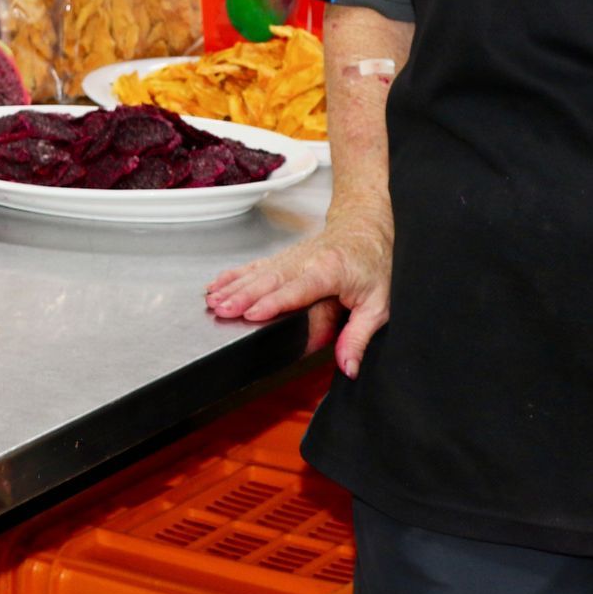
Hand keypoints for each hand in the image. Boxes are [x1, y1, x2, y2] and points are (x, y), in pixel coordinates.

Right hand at [204, 212, 391, 377]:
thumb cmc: (374, 263)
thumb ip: (360, 336)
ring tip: (212, 300)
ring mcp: (293, 256)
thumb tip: (347, 366)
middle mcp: (307, 260)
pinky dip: (235, 275)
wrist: (365, 227)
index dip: (273, 302)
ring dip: (233, 286)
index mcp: (331, 270)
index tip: (252, 314)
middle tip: (221, 309)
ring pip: (258, 271)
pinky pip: (256, 266)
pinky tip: (217, 284)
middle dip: (243, 295)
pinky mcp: (284, 257)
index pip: (297, 289)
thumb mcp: (379, 304)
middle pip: (270, 279)